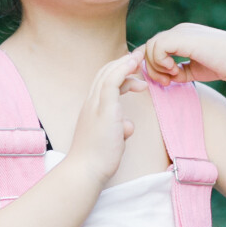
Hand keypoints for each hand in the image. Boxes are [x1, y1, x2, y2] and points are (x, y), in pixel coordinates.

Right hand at [66, 47, 147, 187]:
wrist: (85, 170)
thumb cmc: (96, 159)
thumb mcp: (111, 139)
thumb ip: (119, 128)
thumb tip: (127, 125)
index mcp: (91, 108)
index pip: (103, 83)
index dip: (117, 72)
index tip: (131, 68)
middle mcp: (91, 102)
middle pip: (104, 73)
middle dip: (121, 62)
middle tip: (137, 56)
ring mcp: (96, 105)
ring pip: (108, 74)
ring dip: (124, 63)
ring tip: (139, 58)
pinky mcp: (105, 109)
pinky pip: (112, 82)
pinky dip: (122, 70)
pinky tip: (132, 64)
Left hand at [143, 23, 225, 86]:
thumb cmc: (222, 66)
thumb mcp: (195, 69)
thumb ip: (180, 71)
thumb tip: (167, 77)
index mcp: (182, 36)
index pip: (155, 47)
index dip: (154, 65)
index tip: (167, 81)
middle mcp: (179, 31)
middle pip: (149, 47)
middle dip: (152, 68)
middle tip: (167, 82)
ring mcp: (179, 32)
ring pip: (150, 46)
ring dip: (156, 66)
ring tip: (173, 76)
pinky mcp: (180, 37)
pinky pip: (157, 47)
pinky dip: (161, 62)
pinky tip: (175, 70)